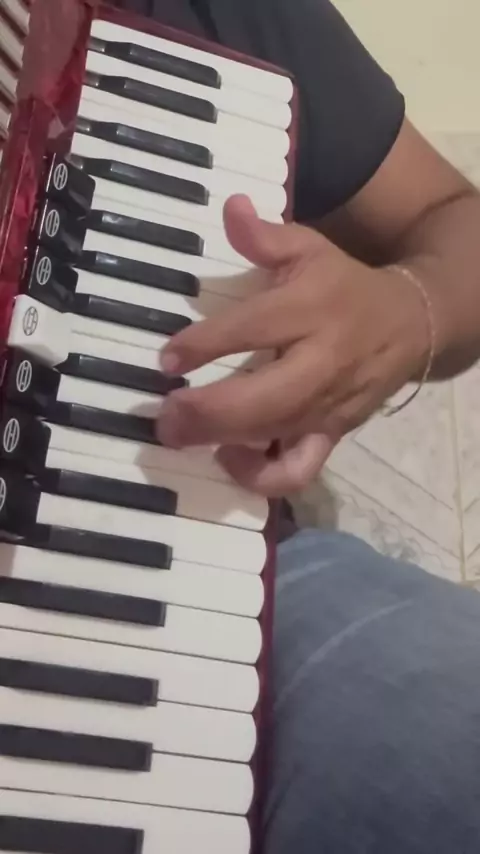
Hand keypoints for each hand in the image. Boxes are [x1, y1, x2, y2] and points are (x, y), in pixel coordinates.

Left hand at [157, 196, 427, 495]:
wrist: (410, 325)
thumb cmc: (344, 287)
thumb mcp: (310, 249)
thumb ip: (266, 238)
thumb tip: (231, 208)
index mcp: (311, 308)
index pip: (253, 328)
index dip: (204, 345)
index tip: (166, 358)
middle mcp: (321, 362)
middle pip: (263, 399)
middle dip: (207, 412)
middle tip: (164, 416)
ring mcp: (328, 406)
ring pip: (275, 437)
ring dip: (220, 441)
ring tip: (178, 435)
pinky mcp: (332, 435)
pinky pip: (297, 470)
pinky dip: (259, 477)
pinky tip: (228, 457)